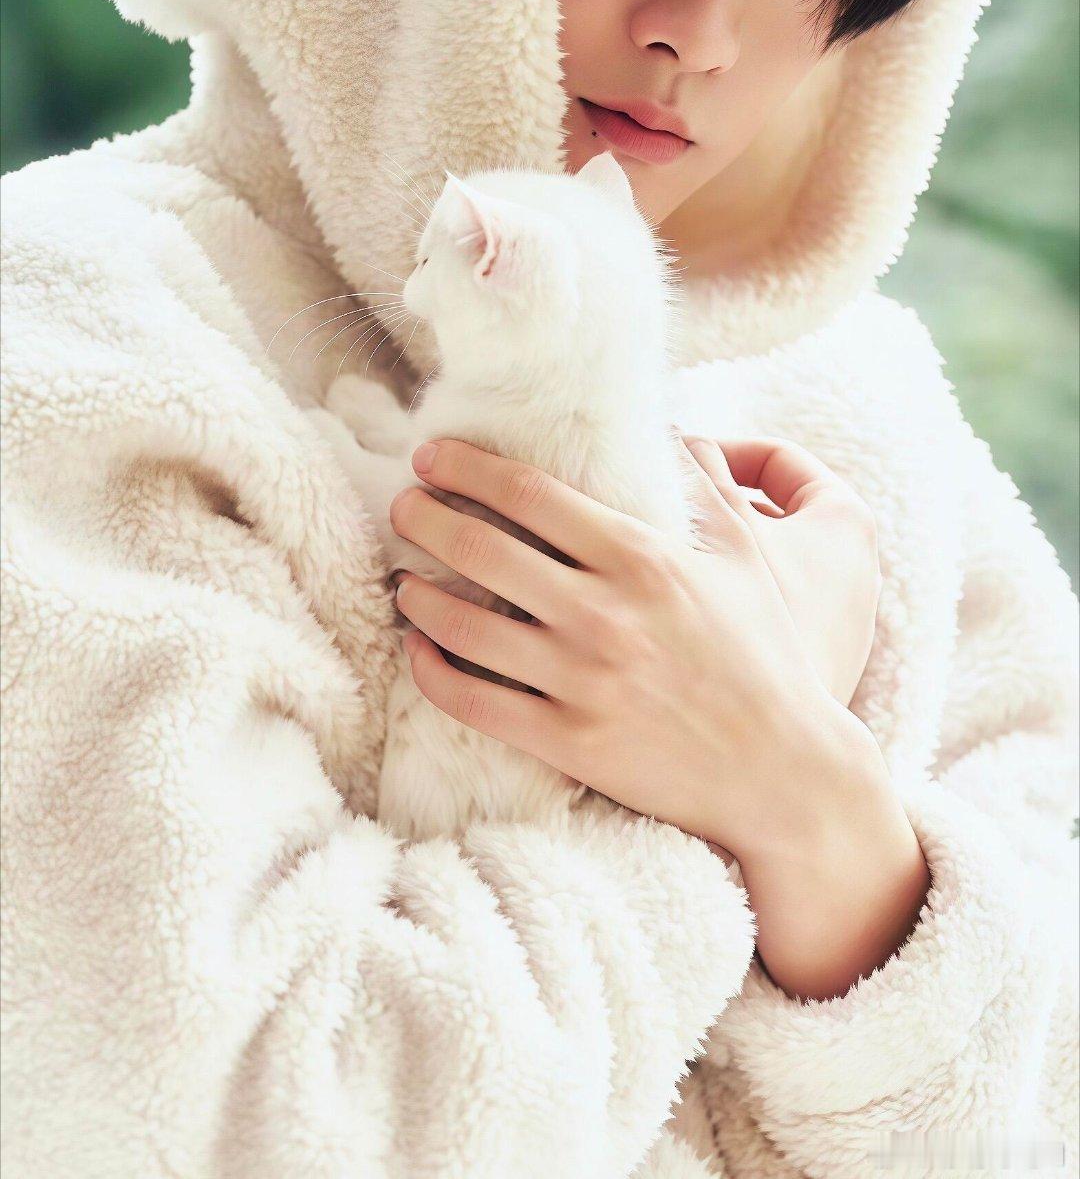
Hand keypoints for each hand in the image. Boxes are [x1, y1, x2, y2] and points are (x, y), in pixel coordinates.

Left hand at [388, 437, 863, 865]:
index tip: (432, 456)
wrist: (782, 771)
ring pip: (464, 625)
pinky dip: (432, 669)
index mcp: (642, 557)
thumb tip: (669, 428)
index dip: (468, 468)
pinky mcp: (569, 742)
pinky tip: (418, 650)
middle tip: (402, 506)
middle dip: (426, 519)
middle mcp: (603, 613)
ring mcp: (582, 680)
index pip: (530, 494)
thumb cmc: (765, 656)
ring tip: (402, 578)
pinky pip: (474, 701)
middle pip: (482, 550)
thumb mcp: (745, 556)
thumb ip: (704, 487)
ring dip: (418, 594)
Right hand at [677, 432, 881, 710]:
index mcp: (845, 522)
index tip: (665, 470)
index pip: (775, 459)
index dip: (714, 452)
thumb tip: (664, 434)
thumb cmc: (759, 639)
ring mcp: (834, 618)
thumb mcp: (719, 536)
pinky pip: (758, 601)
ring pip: (760, 556)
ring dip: (710, 550)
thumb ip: (695, 475)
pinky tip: (669, 607)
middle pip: (767, 506)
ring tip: (653, 558)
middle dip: (708, 502)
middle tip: (652, 509)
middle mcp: (853, 567)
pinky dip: (721, 593)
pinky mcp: (812, 660)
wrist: (784, 763)